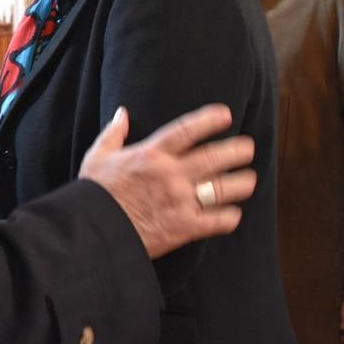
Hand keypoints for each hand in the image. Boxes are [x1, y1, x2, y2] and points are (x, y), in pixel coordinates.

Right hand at [78, 104, 255, 259]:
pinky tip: (234, 213)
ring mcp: (180, 201)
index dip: (208, 120)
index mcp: (151, 154)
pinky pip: (217, 222)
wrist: (94, 230)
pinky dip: (230, 217)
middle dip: (236, 151)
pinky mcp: (184, 227)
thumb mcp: (97, 156)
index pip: (186, 130)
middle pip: (213, 158)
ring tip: (249, 180)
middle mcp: (170, 174)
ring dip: (241, 183)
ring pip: (222, 188)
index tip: (226, 114)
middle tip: (249, 148)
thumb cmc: (95, 192)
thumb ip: (114, 133)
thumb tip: (123, 112)